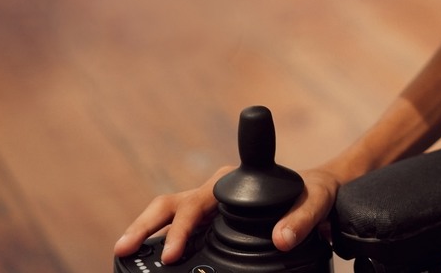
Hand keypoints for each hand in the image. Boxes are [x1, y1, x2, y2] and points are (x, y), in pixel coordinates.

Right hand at [112, 163, 343, 263]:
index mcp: (232, 182)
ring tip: (122, 253)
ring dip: (143, 231)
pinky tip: (146, 258)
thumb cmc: (314, 193)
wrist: (318, 193)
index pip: (202, 197)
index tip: (173, 251)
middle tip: (129, 249)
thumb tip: (281, 239)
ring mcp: (207, 207)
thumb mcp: (316, 202)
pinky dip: (158, 241)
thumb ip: (301, 220)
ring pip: (167, 213)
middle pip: (172, 205)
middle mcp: (213, 191)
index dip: (183, 223)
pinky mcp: (208, 223)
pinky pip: (177, 228)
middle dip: (148, 228)